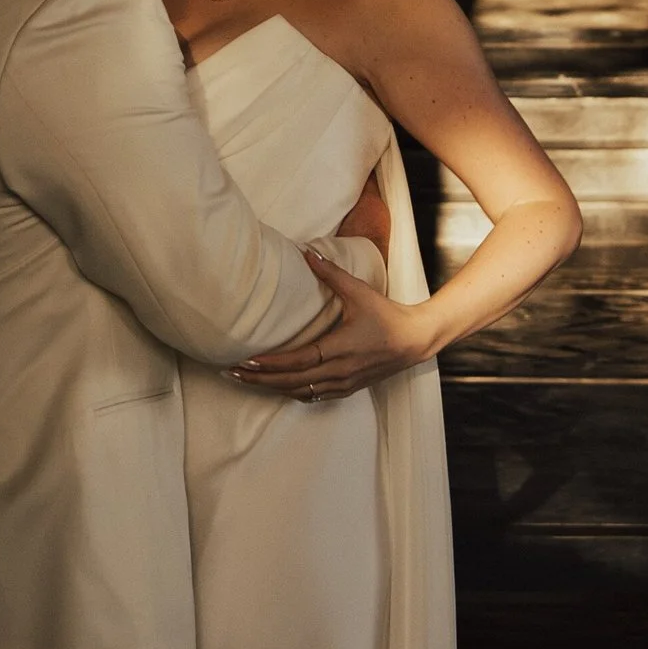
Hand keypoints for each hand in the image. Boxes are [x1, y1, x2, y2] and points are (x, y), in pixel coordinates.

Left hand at [231, 251, 429, 401]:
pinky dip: (293, 392)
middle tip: (233, 373)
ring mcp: (344, 383)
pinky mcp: (348, 388)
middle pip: (292, 382)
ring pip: (301, 392)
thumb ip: (331, 273)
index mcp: (340, 348)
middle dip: (260, 379)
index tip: (246, 361)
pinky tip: (277, 387)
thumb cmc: (386, 314)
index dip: (271, 364)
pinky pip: (314, 397)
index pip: (298, 361)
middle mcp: (340, 371)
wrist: (415, 340)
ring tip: (247, 380)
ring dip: (272, 388)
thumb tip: (307, 251)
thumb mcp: (359, 292)